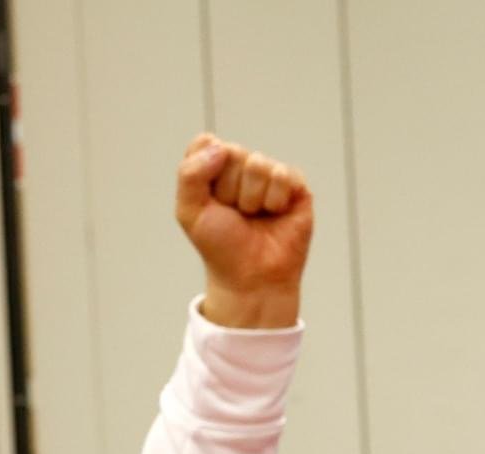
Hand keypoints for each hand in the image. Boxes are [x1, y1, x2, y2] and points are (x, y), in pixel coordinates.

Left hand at [174, 134, 311, 328]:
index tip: (210, 201)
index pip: (207, 144)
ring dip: (252, 199)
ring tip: (255, 217)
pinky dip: (274, 201)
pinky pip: (282, 175)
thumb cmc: (221, 247)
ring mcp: (270, 175)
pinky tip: (275, 215)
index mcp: (215, 167)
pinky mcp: (295, 185)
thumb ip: (190, 173)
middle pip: (233, 152)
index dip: (206, 173)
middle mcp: (243, 166)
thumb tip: (221, 147)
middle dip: (229, 190)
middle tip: (235, 215)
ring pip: (257, 164)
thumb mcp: (189, 211)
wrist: (252, 278)